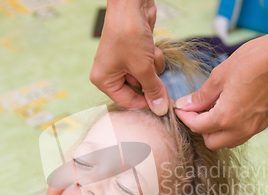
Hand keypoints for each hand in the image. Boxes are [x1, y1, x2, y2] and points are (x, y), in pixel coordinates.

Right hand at [90, 0, 168, 115]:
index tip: (164, 105)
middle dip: (150, 80)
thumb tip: (161, 110)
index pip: (127, 102)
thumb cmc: (130, 35)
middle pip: (138, 90)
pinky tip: (151, 46)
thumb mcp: (143, 68)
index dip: (146, 103)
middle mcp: (110, 73)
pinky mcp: (135, 54)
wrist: (132, 4)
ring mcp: (123, 63)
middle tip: (154, 71)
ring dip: (153, 67)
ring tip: (149, 53)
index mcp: (103, 80)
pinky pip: (149, 65)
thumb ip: (153, 90)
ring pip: (146, 77)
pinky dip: (153, 58)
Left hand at [175, 35, 267, 148]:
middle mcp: (241, 129)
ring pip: (227, 141)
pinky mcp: (263, 123)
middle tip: (196, 110)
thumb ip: (200, 96)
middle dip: (200, 128)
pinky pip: (241, 134)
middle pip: (211, 141)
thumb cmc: (252, 61)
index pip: (197, 126)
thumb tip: (185, 105)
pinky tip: (229, 109)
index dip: (185, 116)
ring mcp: (254, 128)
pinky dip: (231, 128)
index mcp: (226, 117)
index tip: (180, 106)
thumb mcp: (219, 76)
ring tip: (213, 109)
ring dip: (216, 131)